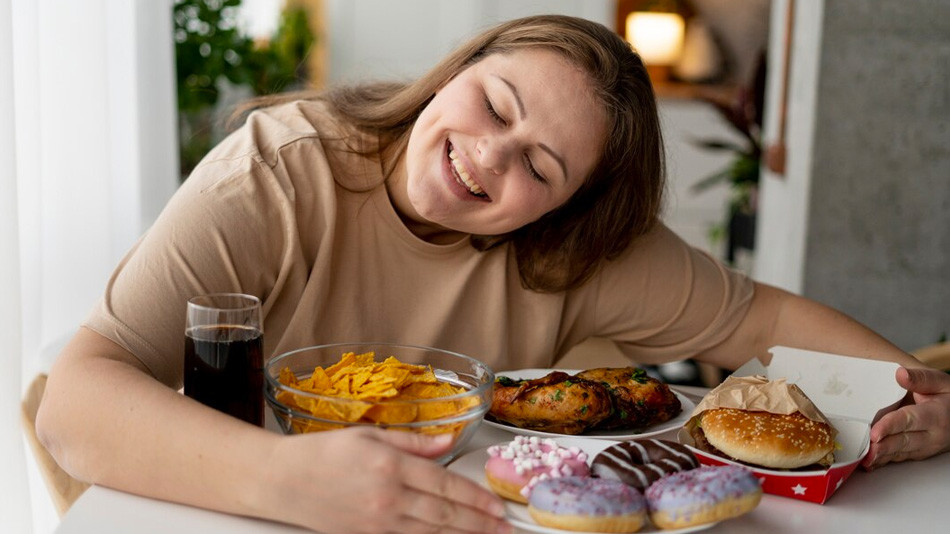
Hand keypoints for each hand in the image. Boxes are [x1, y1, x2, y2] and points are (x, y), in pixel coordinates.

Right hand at [259, 427, 509, 532]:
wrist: (280, 480)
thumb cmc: (321, 453)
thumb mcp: (369, 434)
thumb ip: (413, 441)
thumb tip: (449, 441)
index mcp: (390, 465)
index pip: (444, 484)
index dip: (475, 498)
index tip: (497, 506)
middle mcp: (386, 496)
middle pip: (443, 514)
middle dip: (479, 523)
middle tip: (504, 529)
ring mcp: (376, 522)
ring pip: (430, 533)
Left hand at [863, 367, 949, 469]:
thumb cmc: (948, 397)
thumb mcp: (939, 382)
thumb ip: (919, 378)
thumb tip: (900, 373)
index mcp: (935, 415)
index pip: (909, 420)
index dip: (890, 426)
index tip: (874, 432)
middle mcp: (932, 435)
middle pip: (903, 441)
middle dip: (883, 447)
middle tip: (865, 450)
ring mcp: (925, 447)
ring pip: (901, 453)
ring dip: (882, 457)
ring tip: (864, 459)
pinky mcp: (919, 453)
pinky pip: (900, 458)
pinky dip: (884, 461)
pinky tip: (870, 463)